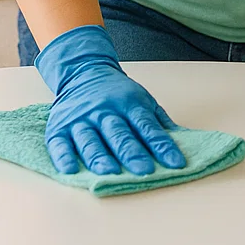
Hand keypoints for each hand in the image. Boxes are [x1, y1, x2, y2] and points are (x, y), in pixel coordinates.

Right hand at [35, 24, 186, 175]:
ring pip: (90, 140)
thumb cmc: (118, 94)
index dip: (162, 146)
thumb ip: (160, 121)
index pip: (148, 127)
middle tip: (144, 170)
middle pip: (119, 134)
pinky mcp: (59, 128)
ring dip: (99, 157)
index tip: (176, 164)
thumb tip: (185, 141)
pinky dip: (63, 157)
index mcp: (129, 104)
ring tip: (110, 172)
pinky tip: (70, 170)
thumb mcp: (143, 100)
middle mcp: (105, 112)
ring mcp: (81, 120)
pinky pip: (59, 144)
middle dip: (132, 153)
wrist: (84, 72)